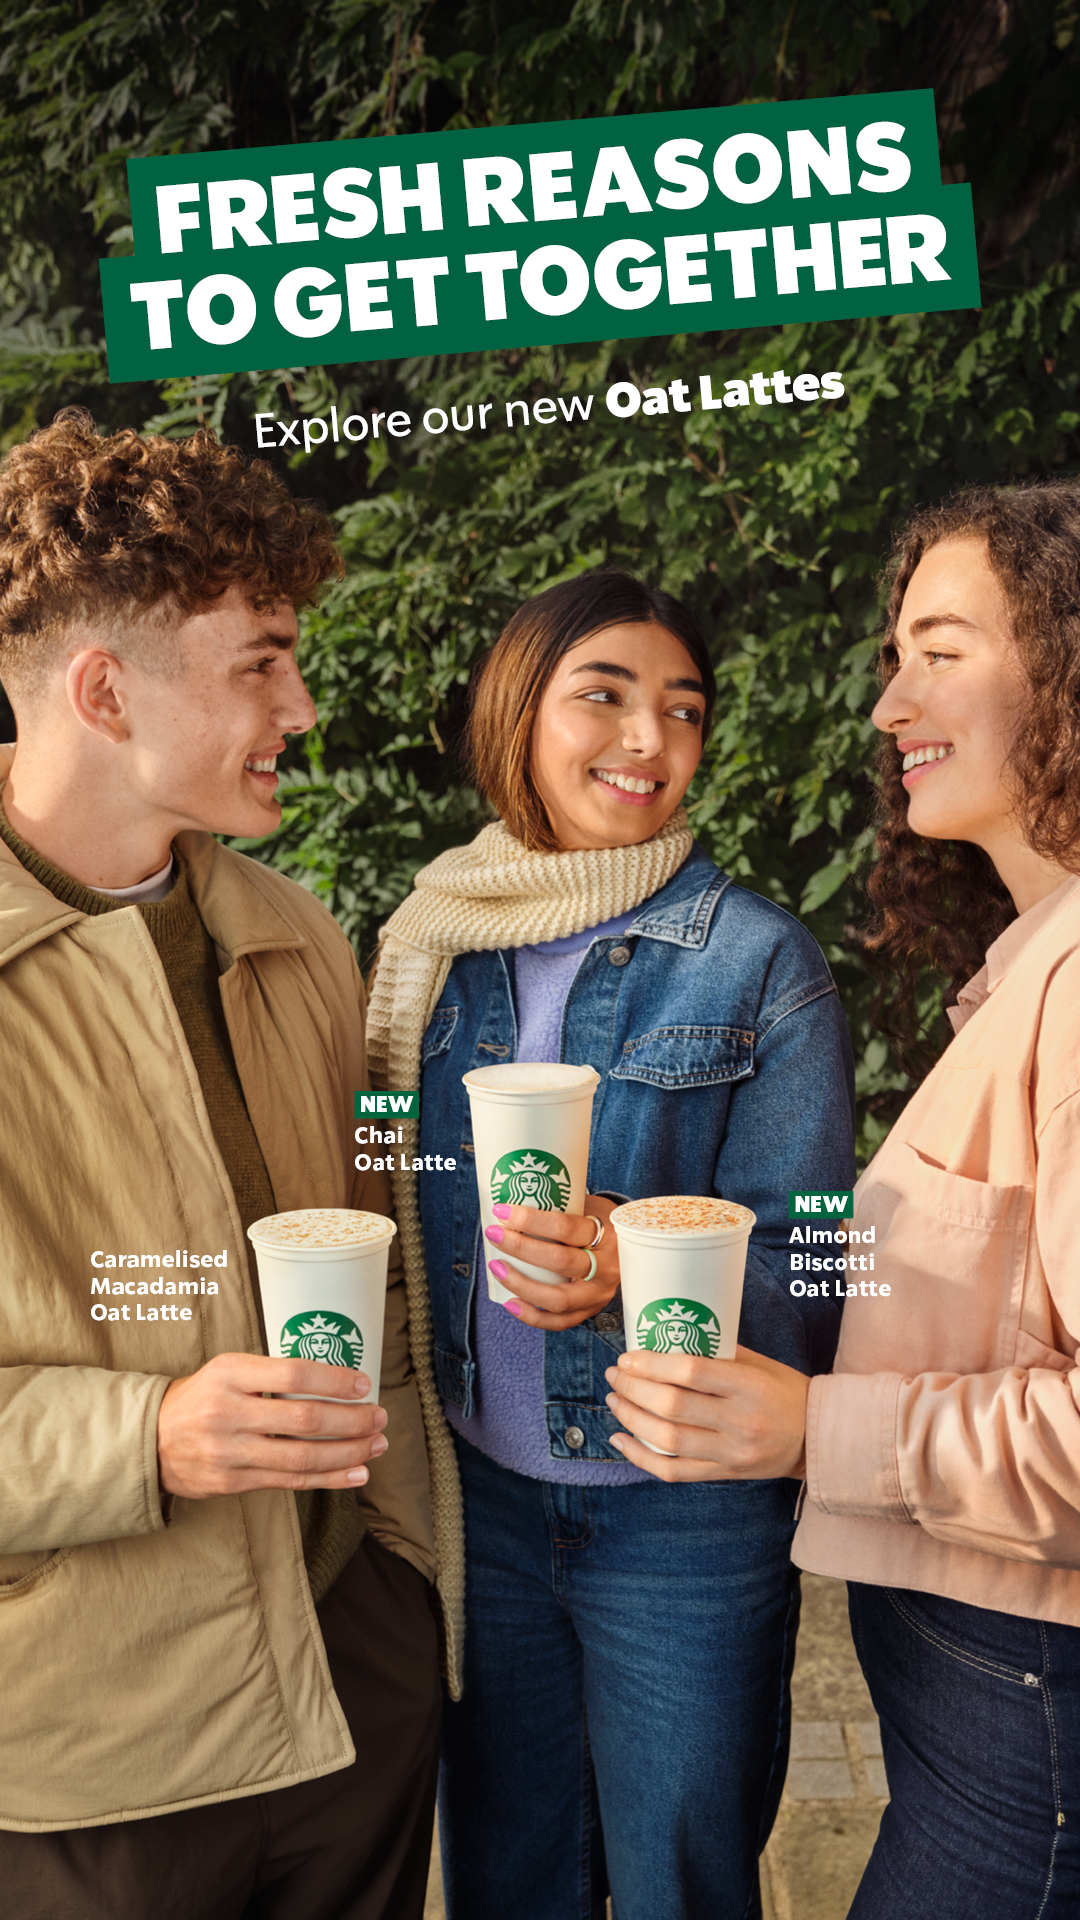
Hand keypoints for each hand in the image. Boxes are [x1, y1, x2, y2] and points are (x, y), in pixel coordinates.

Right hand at [157, 1352, 388, 1498]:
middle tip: (379, 1417)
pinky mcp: (231, 1482)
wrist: (151, 1439)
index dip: (334, 1380)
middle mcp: (227, 1411)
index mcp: (229, 1373)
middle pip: (304, 1418)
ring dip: (348, 1452)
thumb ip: (271, 1375)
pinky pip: (290, 1481)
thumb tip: (335, 1382)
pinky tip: (355, 1472)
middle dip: (351, 1420)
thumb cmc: (202, 1397)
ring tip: (375, 1445)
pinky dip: (328, 1478)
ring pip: (302, 1456)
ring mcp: (228, 1451)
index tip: (363, 1385)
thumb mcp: (227, 1370)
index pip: (293, 1374)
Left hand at [484, 1194, 619, 1330]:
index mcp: (607, 1234)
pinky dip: (532, 1316)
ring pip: (558, 1299)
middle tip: (494, 1234)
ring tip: (497, 1268)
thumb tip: (514, 1203)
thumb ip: (560, 1207)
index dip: (530, 1220)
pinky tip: (510, 1303)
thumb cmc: (602, 1222)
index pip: (565, 1227)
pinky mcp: (591, 1311)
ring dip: (521, 1285)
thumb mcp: (590, 1207)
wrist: (635, 1248)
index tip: (502, 1211)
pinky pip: (560, 1322)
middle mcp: (607, 1267)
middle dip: (520, 1248)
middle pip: (559, 1261)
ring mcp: (599, 1294)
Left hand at [602, 1345, 808, 1481]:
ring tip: (615, 1400)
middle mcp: (740, 1422)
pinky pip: (674, 1472)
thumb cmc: (785, 1392)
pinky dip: (641, 1457)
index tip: (629, 1357)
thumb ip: (718, 1353)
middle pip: (673, 1406)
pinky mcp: (724, 1474)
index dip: (653, 1364)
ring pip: (667, 1441)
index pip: (692, 1373)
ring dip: (632, 1419)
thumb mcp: (759, 1364)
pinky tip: (621, 1440)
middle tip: (615, 1375)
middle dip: (634, 1389)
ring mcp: (731, 1453)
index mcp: (750, 1386)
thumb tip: (668, 1339)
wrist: (817, 1440)